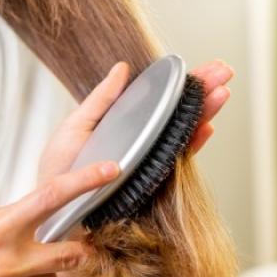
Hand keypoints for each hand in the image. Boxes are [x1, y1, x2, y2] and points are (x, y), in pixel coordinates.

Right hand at [0, 161, 119, 276]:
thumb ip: (16, 220)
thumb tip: (54, 214)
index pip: (50, 198)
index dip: (85, 182)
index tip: (110, 170)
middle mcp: (3, 262)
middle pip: (70, 254)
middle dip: (74, 250)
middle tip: (66, 246)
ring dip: (42, 274)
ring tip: (12, 270)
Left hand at [38, 59, 233, 184]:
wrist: (54, 211)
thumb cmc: (60, 172)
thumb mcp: (76, 127)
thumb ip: (101, 99)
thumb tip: (122, 68)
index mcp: (127, 123)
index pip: (162, 98)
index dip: (183, 81)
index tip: (204, 65)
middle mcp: (143, 141)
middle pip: (180, 111)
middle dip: (203, 90)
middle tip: (223, 71)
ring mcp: (150, 160)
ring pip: (184, 132)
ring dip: (204, 112)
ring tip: (221, 92)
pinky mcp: (150, 181)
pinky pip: (176, 161)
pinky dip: (193, 144)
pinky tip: (205, 127)